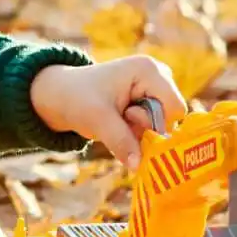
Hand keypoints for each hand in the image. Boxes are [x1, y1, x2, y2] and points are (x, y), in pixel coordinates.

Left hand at [30, 56, 185, 168]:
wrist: (61, 95)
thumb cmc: (77, 99)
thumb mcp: (97, 120)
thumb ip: (121, 141)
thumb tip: (139, 166)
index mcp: (149, 70)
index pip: (174, 108)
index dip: (157, 124)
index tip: (129, 120)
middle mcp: (159, 76)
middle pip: (170, 118)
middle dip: (145, 129)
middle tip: (120, 119)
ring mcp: (156, 89)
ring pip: (162, 126)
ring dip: (139, 133)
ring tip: (117, 119)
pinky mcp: (151, 102)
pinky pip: (154, 129)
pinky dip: (137, 134)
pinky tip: (120, 123)